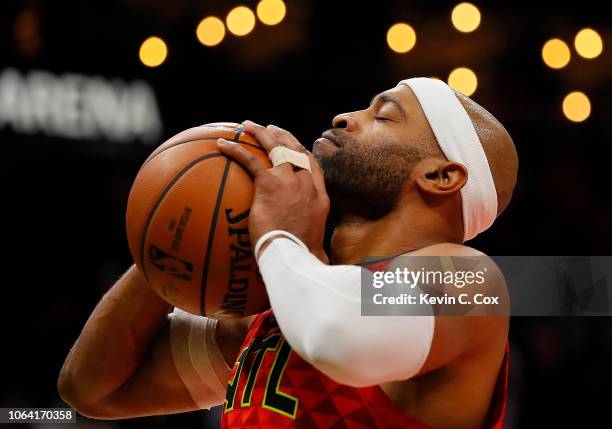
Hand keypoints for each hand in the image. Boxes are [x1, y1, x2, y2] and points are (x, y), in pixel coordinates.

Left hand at [217, 121, 329, 262]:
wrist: (295, 255)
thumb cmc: (303, 258)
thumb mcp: (315, 247)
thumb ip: (314, 245)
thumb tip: (317, 258)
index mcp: (320, 197)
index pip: (313, 167)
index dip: (303, 152)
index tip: (295, 144)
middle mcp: (307, 185)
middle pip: (296, 150)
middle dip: (284, 136)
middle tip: (271, 128)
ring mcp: (291, 181)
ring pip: (276, 147)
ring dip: (262, 134)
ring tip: (248, 125)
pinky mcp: (270, 184)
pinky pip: (250, 160)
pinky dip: (236, 150)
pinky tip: (223, 144)